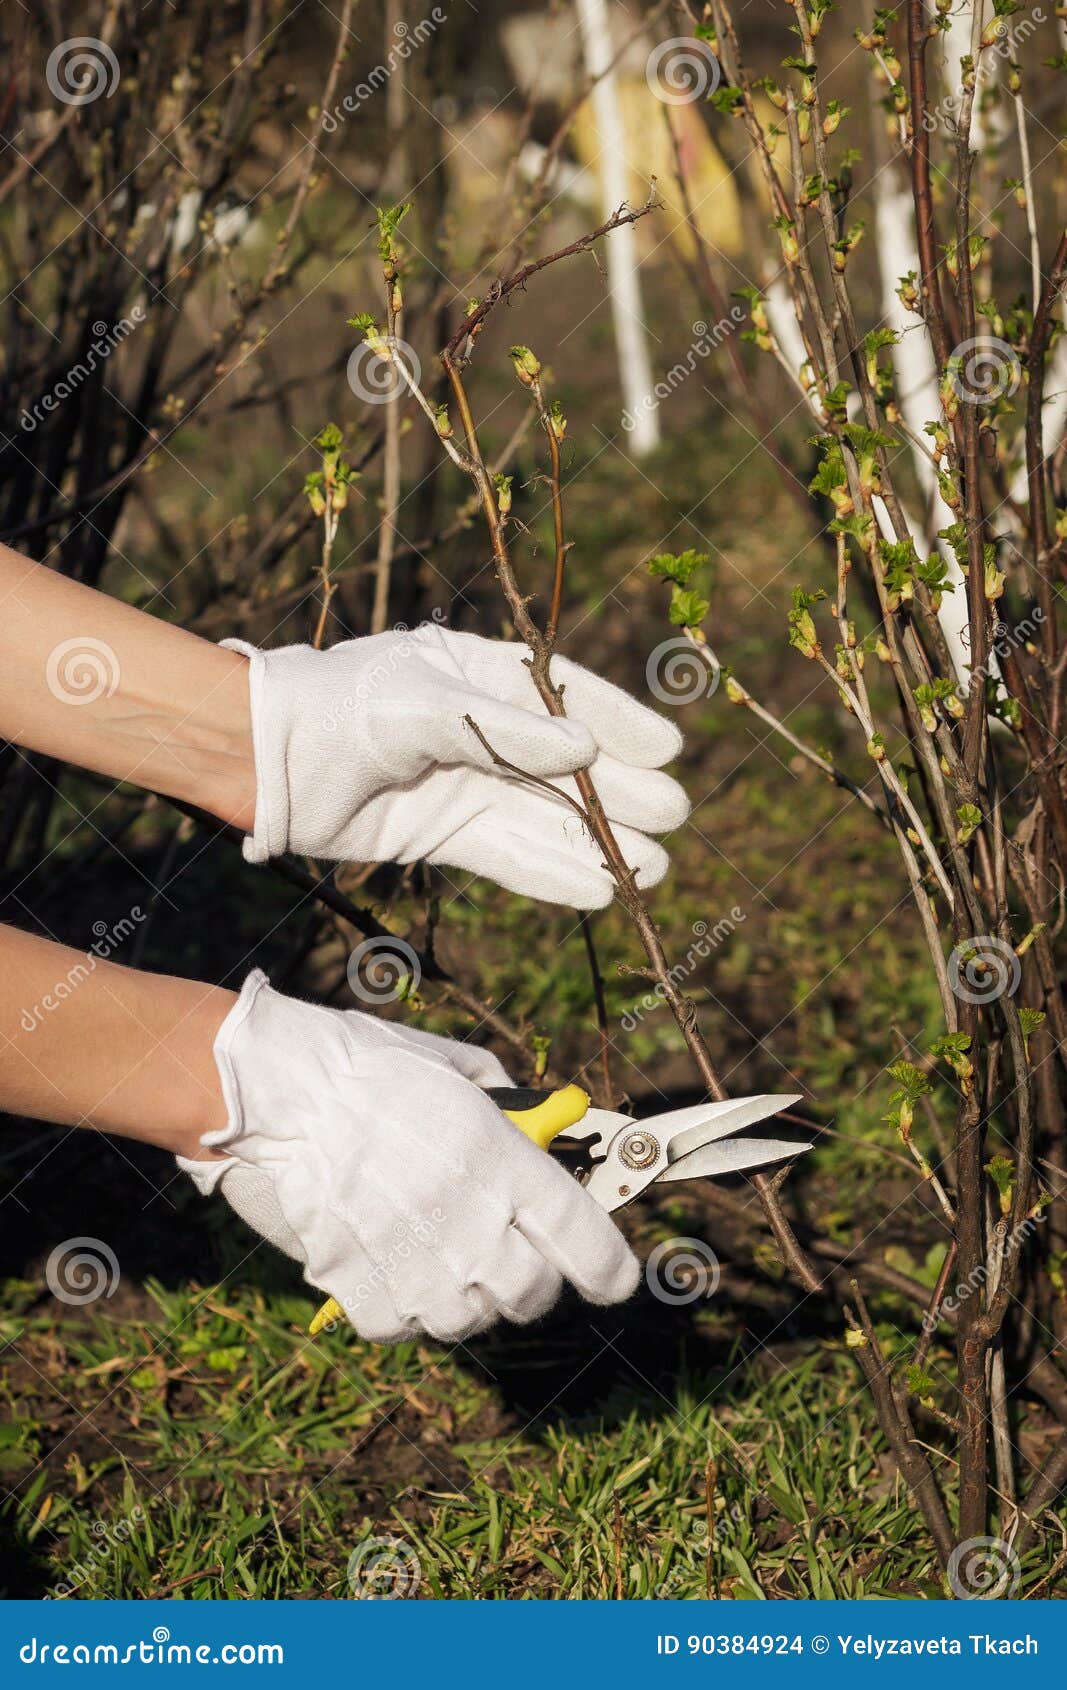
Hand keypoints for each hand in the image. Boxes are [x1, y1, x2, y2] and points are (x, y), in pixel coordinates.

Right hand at [177, 971, 638, 1341]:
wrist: (273, 1093)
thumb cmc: (365, 1068)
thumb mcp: (456, 1068)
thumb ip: (511, 1106)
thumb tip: (544, 1128)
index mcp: (501, 1161)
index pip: (588, 1245)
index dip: (611, 1271)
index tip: (613, 1277)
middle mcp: (469, 1222)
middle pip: (534, 1294)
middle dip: (533, 1278)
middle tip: (509, 1248)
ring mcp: (414, 1265)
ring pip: (473, 1319)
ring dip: (469, 1294)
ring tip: (441, 1249)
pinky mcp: (362, 1293)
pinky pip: (408, 1327)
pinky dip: (407, 1307)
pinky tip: (392, 1262)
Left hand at [225, 624, 688, 907]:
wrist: (270, 762)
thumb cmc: (345, 708)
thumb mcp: (429, 706)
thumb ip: (508, 733)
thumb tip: (587, 754)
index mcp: (479, 675)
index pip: (564, 699)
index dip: (619, 724)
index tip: (669, 749)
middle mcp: (480, 732)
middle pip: (566, 767)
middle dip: (621, 792)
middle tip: (674, 815)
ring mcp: (464, 785)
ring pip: (545, 818)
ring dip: (597, 843)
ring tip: (652, 868)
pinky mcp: (443, 835)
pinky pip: (510, 856)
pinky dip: (552, 874)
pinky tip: (597, 890)